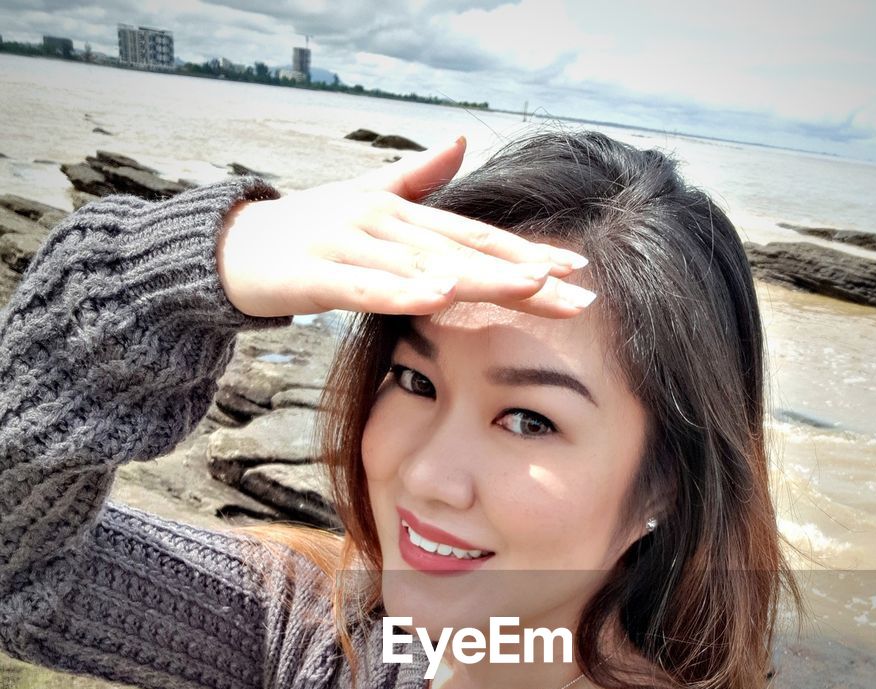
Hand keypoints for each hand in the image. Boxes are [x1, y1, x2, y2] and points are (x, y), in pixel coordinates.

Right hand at [215, 136, 595, 318]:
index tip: (577, 269)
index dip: (528, 252)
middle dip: (525, 273)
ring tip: (529, 287)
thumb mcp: (364, 197)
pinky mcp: (317, 274)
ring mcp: (351, 245)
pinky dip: (403, 292)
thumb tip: (461, 142)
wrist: (233, 247)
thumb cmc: (306, 228)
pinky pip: (366, 288)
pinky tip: (438, 296)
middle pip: (465, 252)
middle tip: (578, 293)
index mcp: (402, 213)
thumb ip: (416, 176)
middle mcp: (384, 223)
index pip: (477, 236)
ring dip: (479, 278)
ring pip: (425, 266)